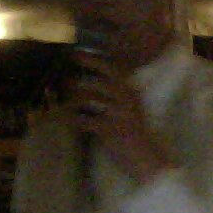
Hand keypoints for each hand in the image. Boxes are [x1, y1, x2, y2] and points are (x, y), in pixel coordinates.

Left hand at [66, 52, 170, 183]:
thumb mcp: (131, 110)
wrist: (147, 159)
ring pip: (88, 99)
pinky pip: (84, 121)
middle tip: (66, 82)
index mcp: (132, 93)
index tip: (76, 53)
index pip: (112, 69)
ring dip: (72, 100)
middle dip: (78, 82)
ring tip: (65, 103)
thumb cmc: (136, 135)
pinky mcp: (109, 131)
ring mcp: (118, 115)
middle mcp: (126, 100)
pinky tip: (69, 120)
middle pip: (97, 82)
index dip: (93, 60)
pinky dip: (74, 120)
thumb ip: (117, 95)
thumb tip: (89, 82)